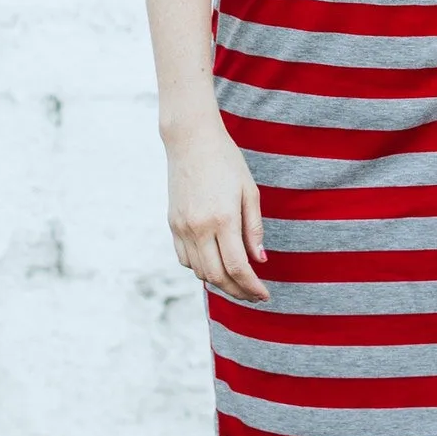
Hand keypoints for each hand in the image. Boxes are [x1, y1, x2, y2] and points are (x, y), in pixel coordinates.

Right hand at [164, 115, 269, 303]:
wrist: (190, 140)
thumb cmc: (226, 162)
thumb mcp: (249, 192)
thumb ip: (254, 229)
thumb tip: (260, 261)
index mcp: (223, 218)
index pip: (238, 267)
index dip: (252, 287)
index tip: (264, 295)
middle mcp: (199, 227)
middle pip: (217, 276)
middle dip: (237, 291)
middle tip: (253, 295)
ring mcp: (182, 227)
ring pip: (199, 271)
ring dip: (219, 282)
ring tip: (237, 282)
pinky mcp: (172, 224)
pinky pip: (184, 258)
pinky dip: (200, 268)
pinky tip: (215, 265)